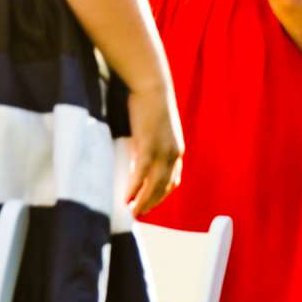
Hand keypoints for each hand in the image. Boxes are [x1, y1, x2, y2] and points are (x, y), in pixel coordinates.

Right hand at [124, 84, 183, 213]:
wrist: (152, 87)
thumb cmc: (150, 105)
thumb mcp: (155, 130)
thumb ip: (150, 145)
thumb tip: (138, 155)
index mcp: (176, 151)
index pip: (172, 180)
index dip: (161, 194)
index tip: (150, 203)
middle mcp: (173, 154)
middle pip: (164, 187)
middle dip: (151, 203)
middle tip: (138, 214)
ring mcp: (162, 151)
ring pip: (153, 184)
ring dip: (143, 201)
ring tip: (132, 212)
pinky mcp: (149, 146)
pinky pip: (141, 174)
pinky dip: (134, 188)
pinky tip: (126, 198)